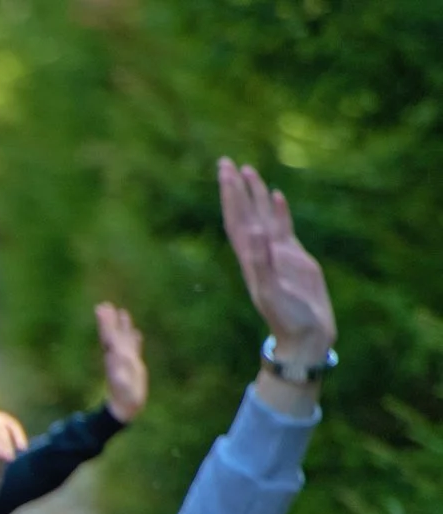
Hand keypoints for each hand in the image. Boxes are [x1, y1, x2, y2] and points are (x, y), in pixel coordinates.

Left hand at [95, 302, 147, 423]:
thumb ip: (122, 371)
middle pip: (112, 335)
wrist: (124, 408)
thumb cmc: (124, 399)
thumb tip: (118, 357)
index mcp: (114, 359)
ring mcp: (125, 360)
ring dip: (121, 326)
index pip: (108, 337)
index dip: (105, 324)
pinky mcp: (133, 365)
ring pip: (123, 339)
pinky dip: (133, 339)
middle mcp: (117, 357)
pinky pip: (133, 348)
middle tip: (104, 305)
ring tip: (121, 311)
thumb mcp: (123, 386)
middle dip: (109, 320)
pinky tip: (135, 332)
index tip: (101, 310)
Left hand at [218, 156, 333, 360]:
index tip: (224, 173)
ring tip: (247, 170)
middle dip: (234, 189)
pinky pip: (283, 227)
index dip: (230, 197)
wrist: (304, 335)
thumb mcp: (272, 292)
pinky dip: (278, 210)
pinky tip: (276, 195)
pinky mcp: (293, 258)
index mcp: (250, 259)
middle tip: (225, 162)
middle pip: (243, 213)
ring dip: (253, 194)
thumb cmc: (287, 318)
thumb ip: (262, 264)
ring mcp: (276, 254)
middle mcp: (259, 252)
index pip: (236, 220)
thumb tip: (252, 233)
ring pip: (261, 216)